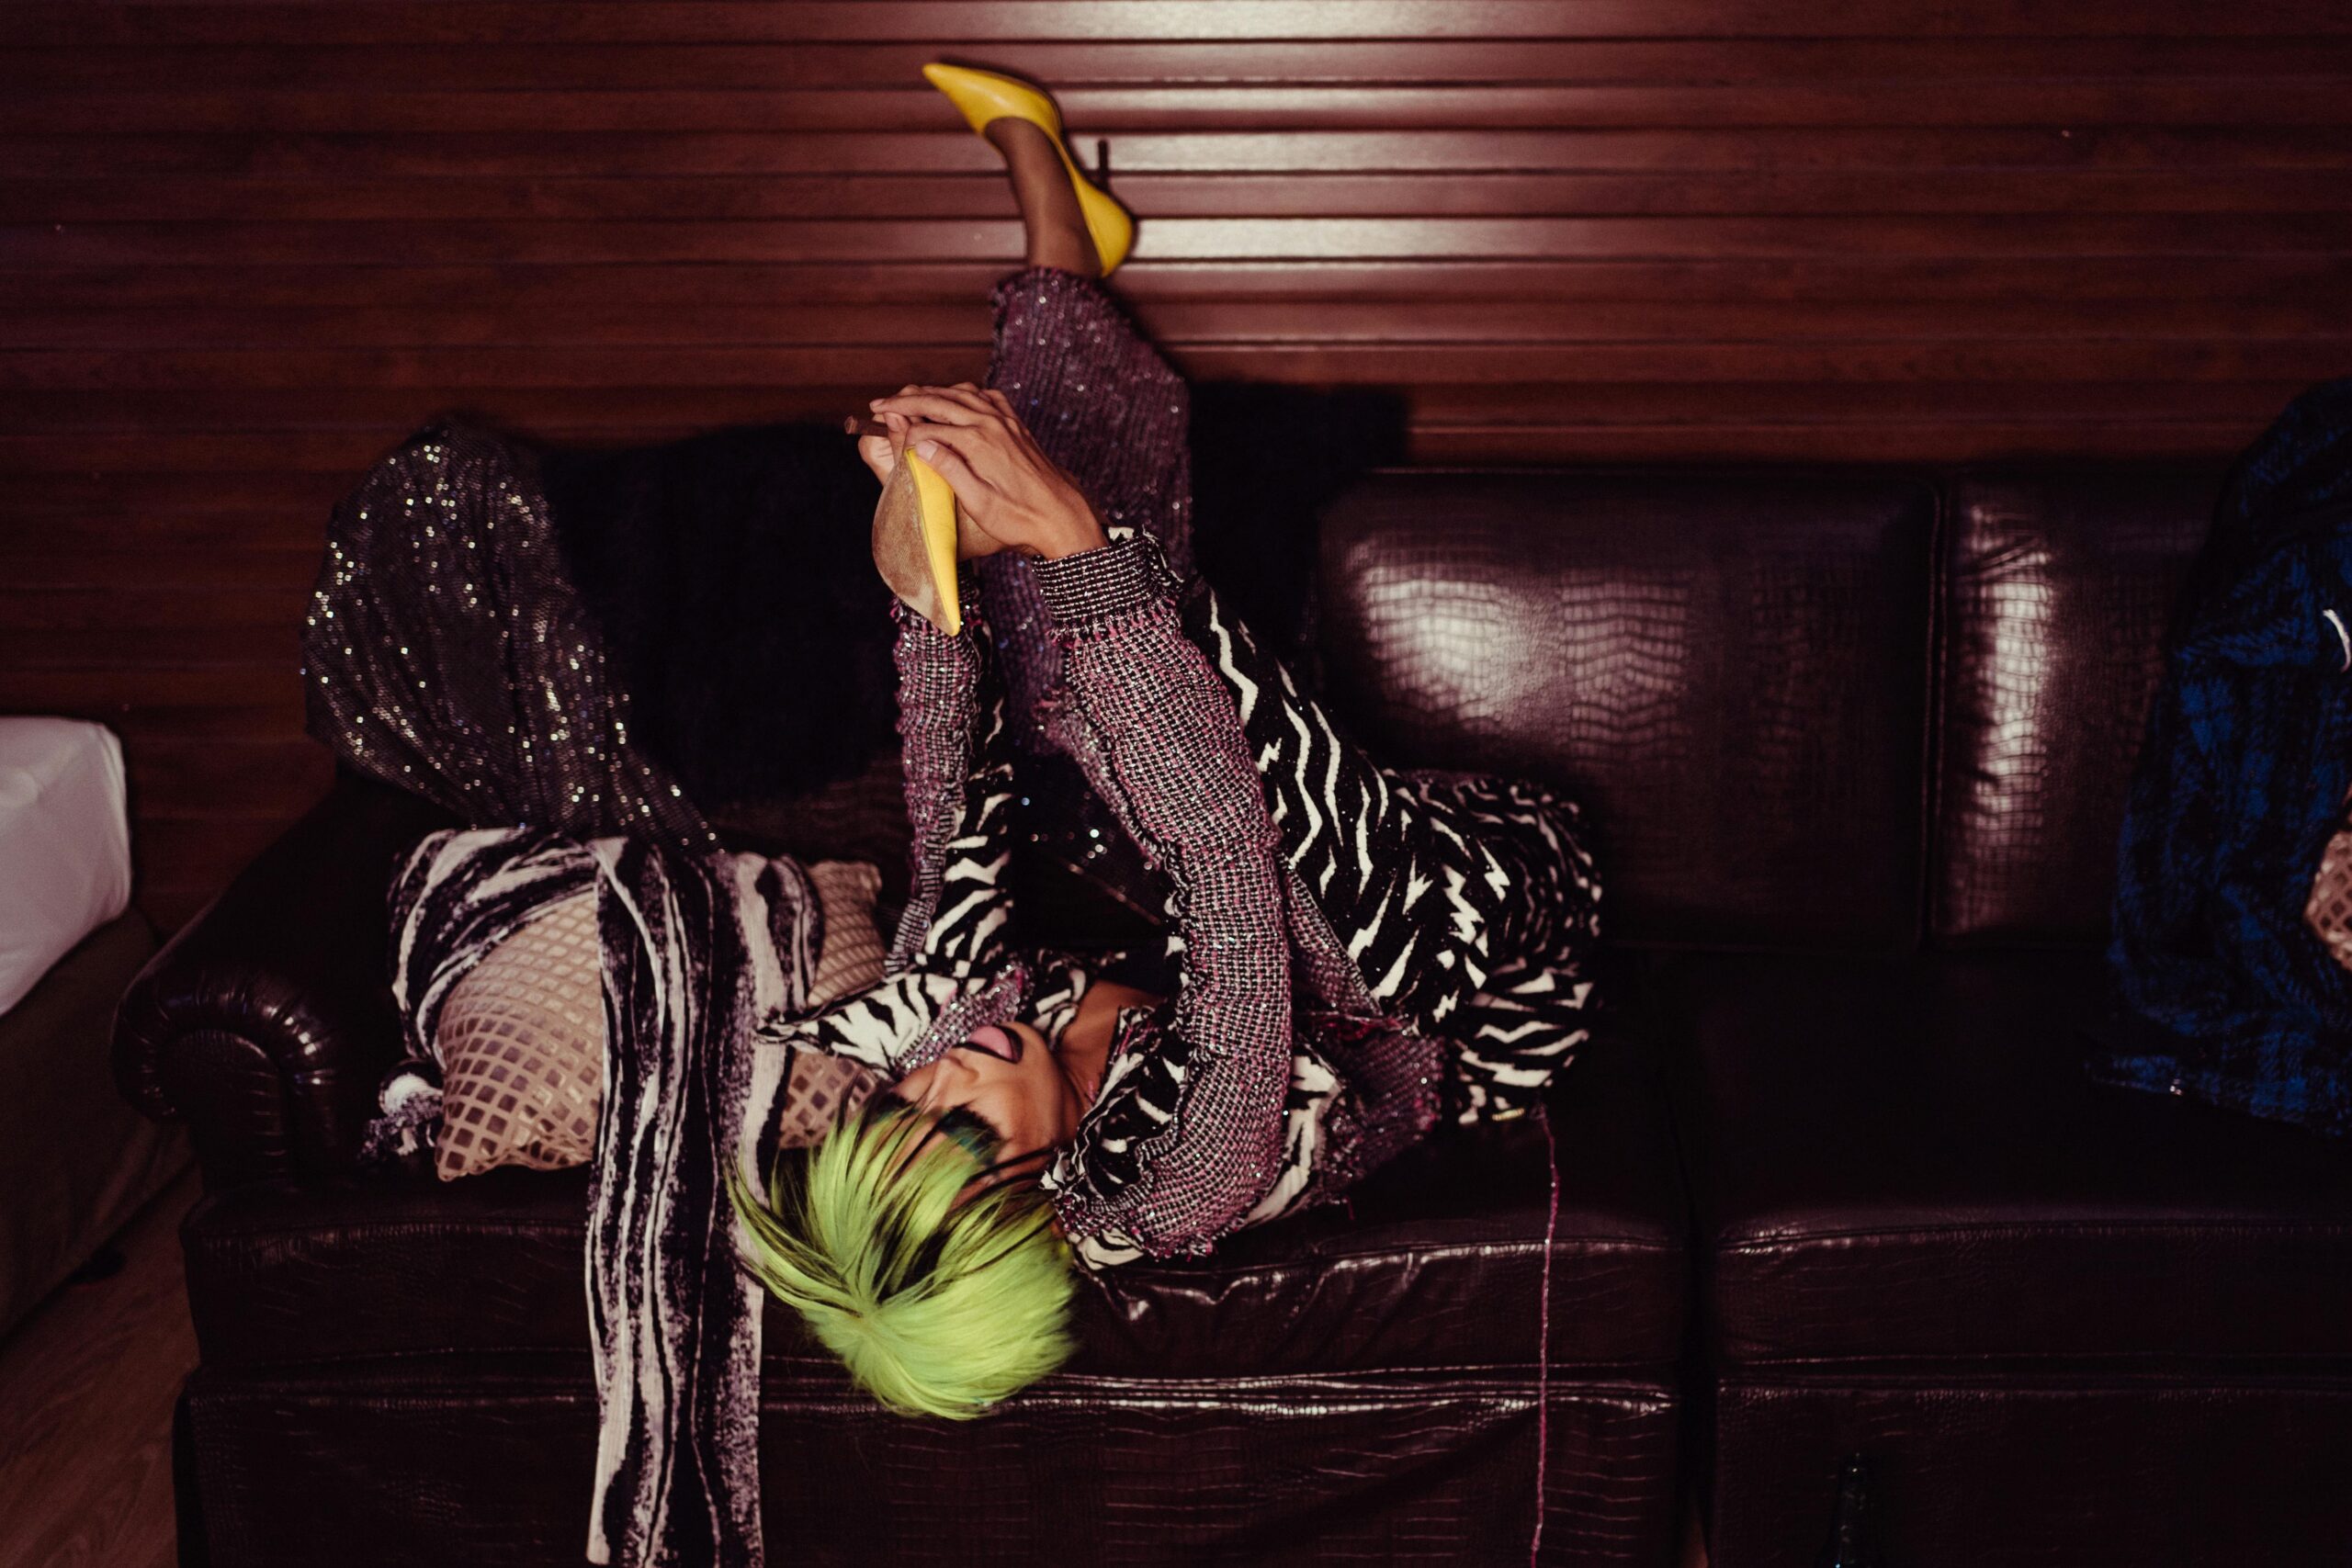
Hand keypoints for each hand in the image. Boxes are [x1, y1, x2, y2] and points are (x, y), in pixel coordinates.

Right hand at [866, 383, 1108, 560]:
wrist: (1063, 516)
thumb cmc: (1020, 518)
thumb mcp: (979, 503)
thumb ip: (948, 469)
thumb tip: (920, 443)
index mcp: (978, 442)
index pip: (928, 427)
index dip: (900, 428)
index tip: (880, 428)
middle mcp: (991, 423)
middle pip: (939, 401)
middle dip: (905, 401)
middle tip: (879, 405)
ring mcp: (1006, 420)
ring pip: (961, 393)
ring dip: (931, 392)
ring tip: (907, 398)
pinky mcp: (1015, 425)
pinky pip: (985, 396)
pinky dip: (963, 392)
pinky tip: (954, 397)